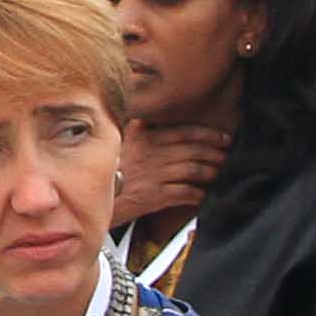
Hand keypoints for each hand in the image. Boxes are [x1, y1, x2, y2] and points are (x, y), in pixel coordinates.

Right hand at [110, 118, 227, 230]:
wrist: (88, 194)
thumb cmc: (106, 169)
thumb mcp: (118, 141)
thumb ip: (137, 129)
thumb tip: (148, 119)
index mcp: (144, 137)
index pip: (183, 130)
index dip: (208, 133)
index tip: (223, 137)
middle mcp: (151, 153)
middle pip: (193, 149)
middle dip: (215, 152)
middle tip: (227, 155)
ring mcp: (154, 174)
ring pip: (192, 169)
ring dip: (211, 171)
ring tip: (220, 173)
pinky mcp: (154, 195)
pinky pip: (184, 193)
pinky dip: (198, 194)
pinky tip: (204, 196)